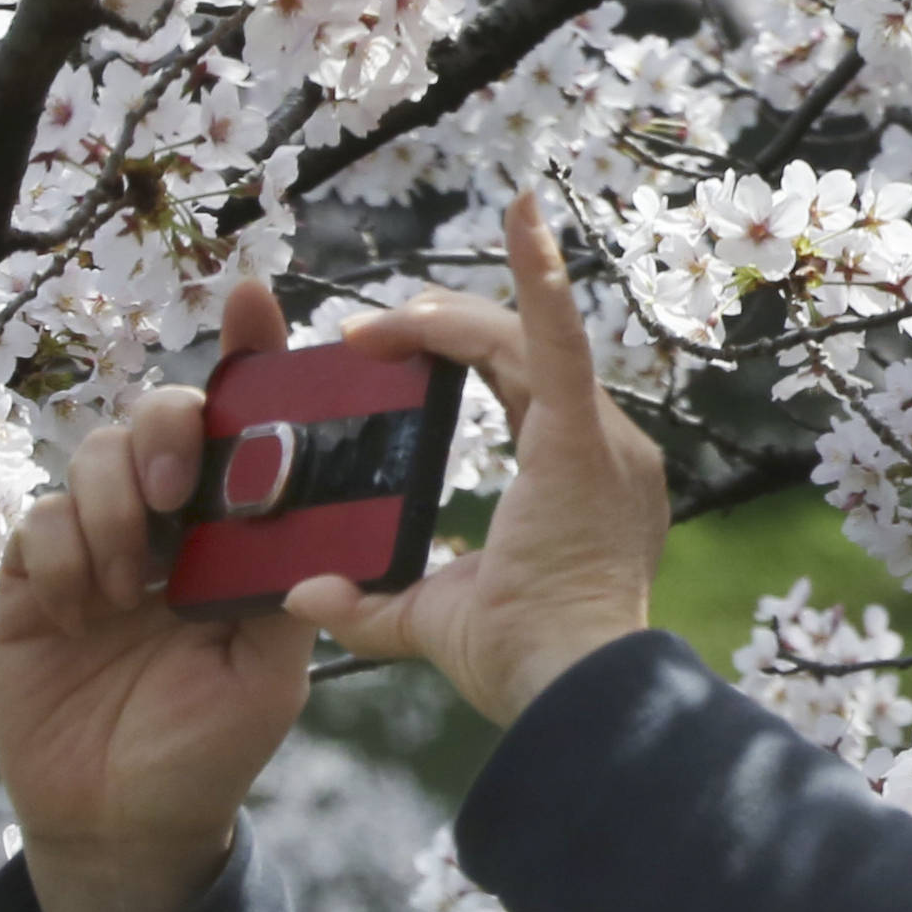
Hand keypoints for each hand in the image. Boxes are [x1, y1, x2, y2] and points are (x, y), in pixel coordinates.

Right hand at [0, 276, 315, 911]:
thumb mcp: (272, 669)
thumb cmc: (211, 745)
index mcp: (232, 531)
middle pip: (156, 418)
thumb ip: (284, 587)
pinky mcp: (31, 583)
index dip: (247, 351)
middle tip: (171, 493)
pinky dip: (60, 553)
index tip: (254, 295)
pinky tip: (80, 608)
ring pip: (90, 458)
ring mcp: (93, 547)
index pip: (242, 423)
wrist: (128, 827)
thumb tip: (304, 512)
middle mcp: (164, 522)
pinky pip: (36, 524)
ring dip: (112, 506)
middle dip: (162, 431)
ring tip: (129, 585)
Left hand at [284, 195, 668, 724]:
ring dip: (445, 320)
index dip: (455, 354)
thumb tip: (306, 594)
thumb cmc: (526, 666)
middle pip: (519, 350)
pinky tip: (524, 216)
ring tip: (376, 322)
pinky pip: (558, 343)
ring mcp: (602, 439)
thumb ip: (372, 604)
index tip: (379, 352)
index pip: (523, 384)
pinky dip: (542, 275)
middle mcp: (606, 447)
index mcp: (580, 478)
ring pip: (519, 341)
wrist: (573, 695)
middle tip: (363, 332)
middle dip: (439, 329)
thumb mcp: (434, 621)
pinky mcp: (582, 439)